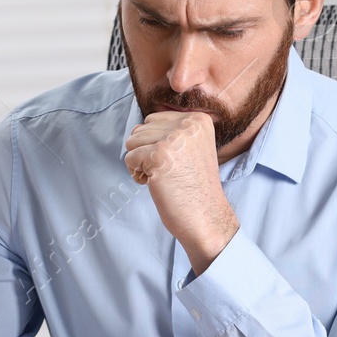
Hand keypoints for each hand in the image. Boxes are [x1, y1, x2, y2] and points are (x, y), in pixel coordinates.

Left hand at [124, 110, 238, 274]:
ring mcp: (173, 139)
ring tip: (163, 178)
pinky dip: (137, 175)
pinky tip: (157, 184)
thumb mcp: (192, 148)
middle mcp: (187, 125)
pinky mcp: (158, 156)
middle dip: (146, 153)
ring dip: (141, 163)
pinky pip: (129, 158)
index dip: (156, 144)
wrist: (207, 217)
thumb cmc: (195, 187)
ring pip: (132, 142)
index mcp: (197, 120)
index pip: (154, 120)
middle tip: (169, 173)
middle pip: (141, 129)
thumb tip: (136, 128)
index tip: (176, 163)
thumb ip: (170, 132)